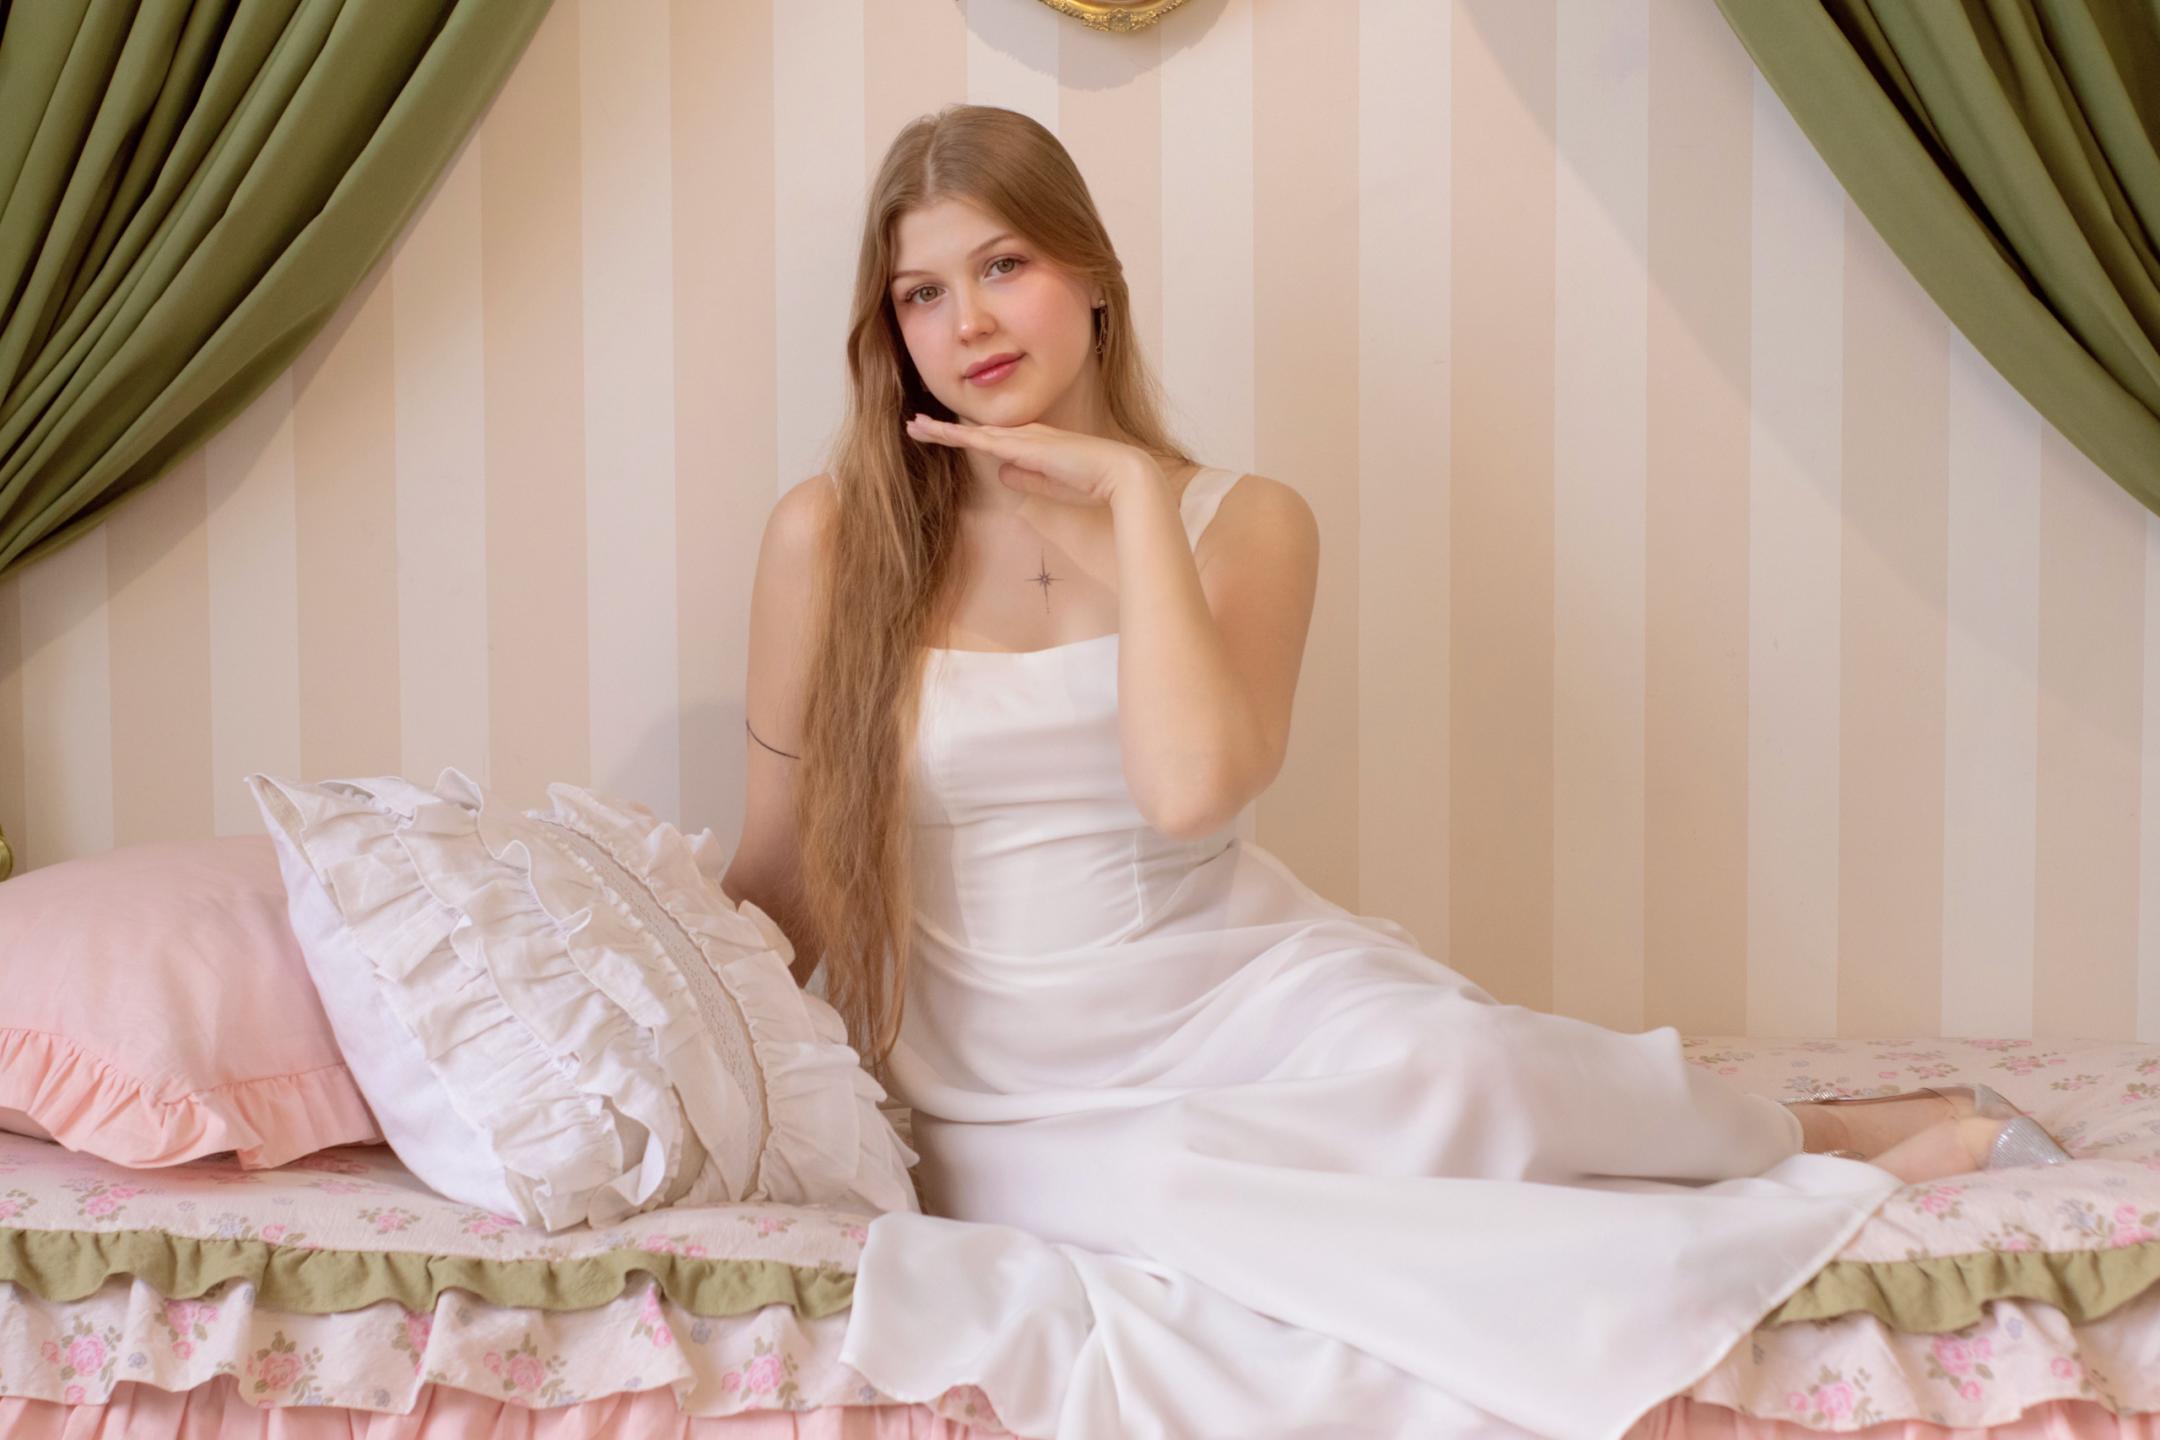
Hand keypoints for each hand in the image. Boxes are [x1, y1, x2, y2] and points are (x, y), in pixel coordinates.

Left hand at [903, 413, 1155, 507]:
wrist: (1117, 473)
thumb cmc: (1091, 481)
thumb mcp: (1050, 486)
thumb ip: (1025, 479)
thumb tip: (1001, 474)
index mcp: (1032, 443)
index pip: (992, 441)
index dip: (966, 438)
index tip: (943, 437)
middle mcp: (1024, 435)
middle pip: (976, 432)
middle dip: (944, 429)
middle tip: (915, 425)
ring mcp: (1022, 438)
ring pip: (973, 433)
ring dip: (942, 430)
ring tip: (914, 427)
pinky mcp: (1022, 446)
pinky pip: (981, 440)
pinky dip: (957, 436)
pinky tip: (937, 433)